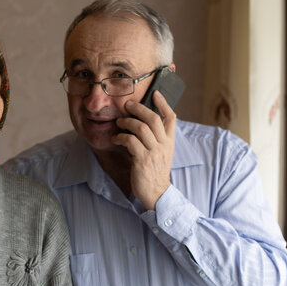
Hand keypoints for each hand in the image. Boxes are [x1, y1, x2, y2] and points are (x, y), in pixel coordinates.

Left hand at [112, 91, 175, 209]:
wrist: (156, 193)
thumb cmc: (155, 171)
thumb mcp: (161, 153)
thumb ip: (156, 138)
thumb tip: (143, 122)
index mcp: (169, 141)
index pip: (171, 117)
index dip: (163, 103)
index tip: (155, 93)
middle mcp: (163, 145)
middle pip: (153, 118)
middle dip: (139, 108)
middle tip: (127, 105)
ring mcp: (153, 152)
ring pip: (141, 128)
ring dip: (127, 122)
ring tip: (119, 122)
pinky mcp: (142, 160)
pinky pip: (130, 141)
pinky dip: (121, 137)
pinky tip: (115, 138)